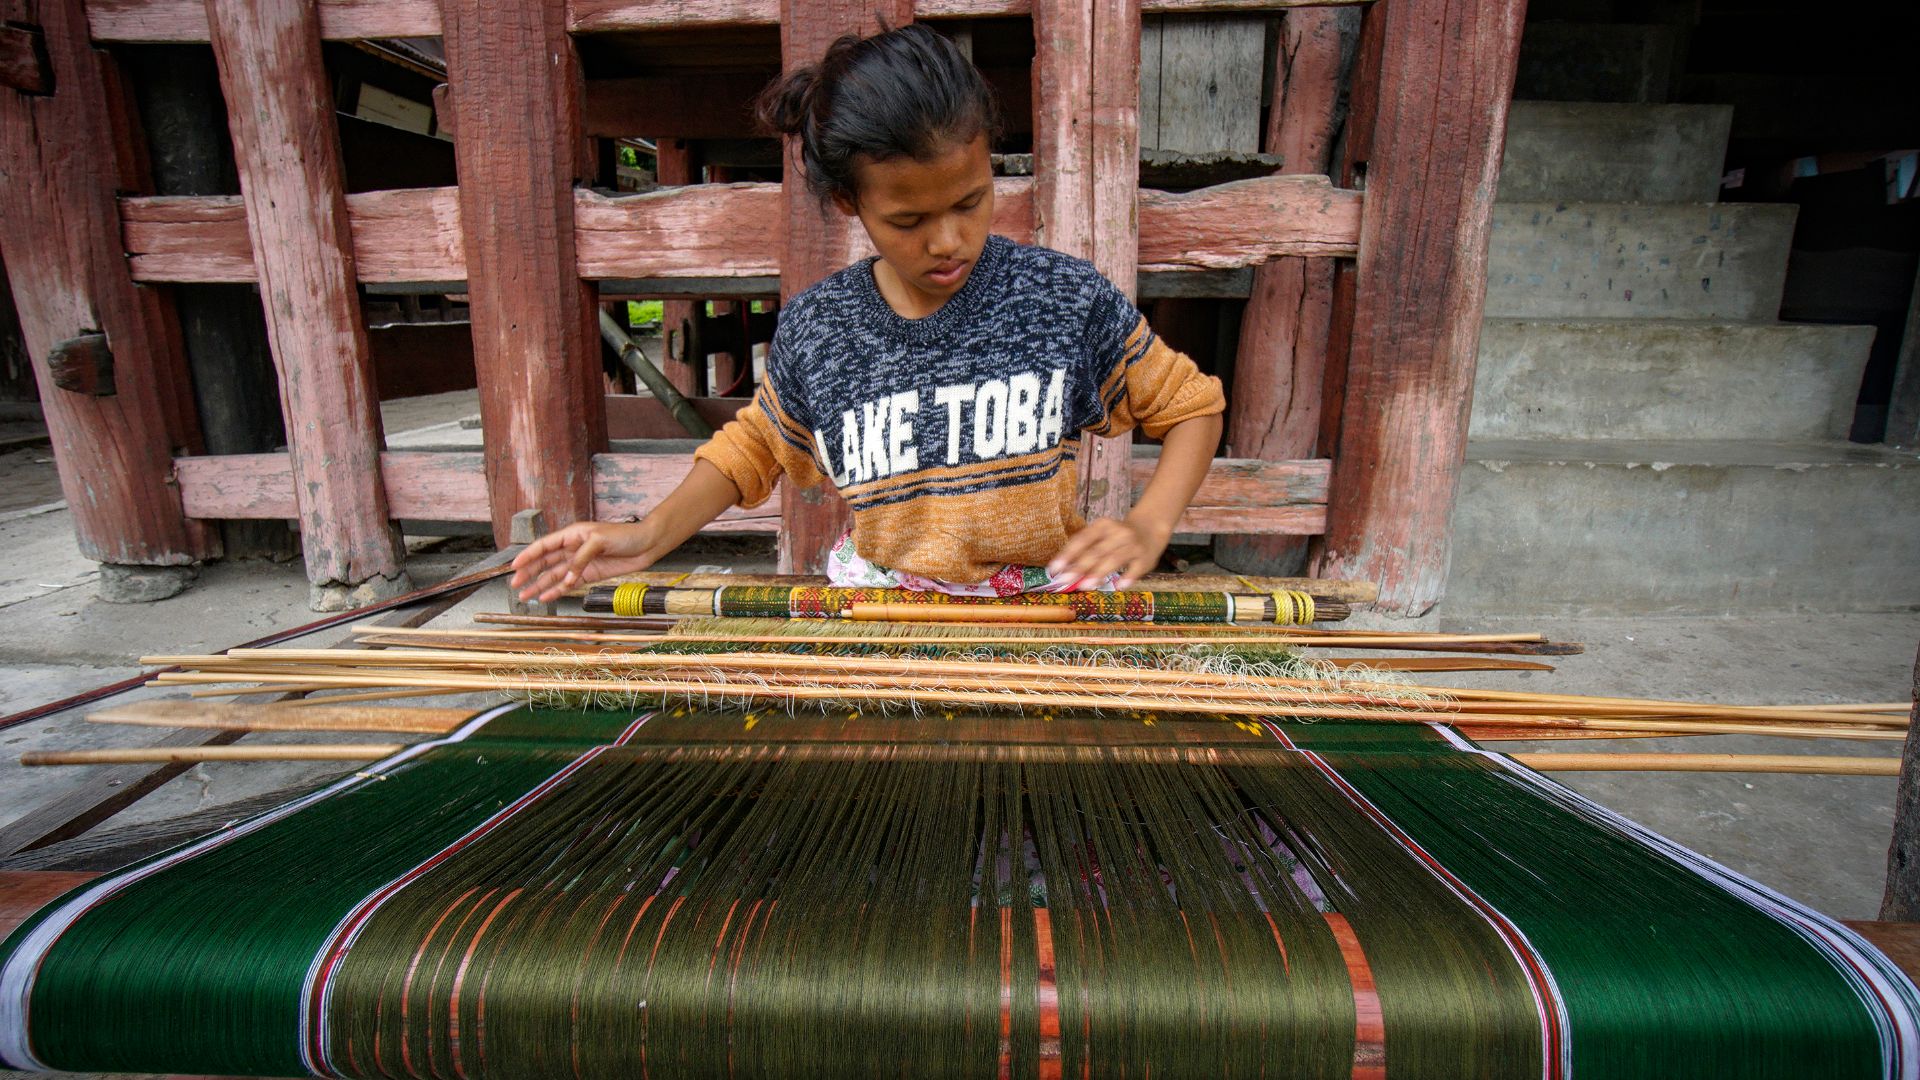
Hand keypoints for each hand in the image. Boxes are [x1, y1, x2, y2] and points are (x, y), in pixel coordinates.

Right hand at [510, 521, 659, 602]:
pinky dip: (557, 591)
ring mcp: (580, 562)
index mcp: (572, 535)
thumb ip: (581, 558)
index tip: (514, 566)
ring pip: (554, 575)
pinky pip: (569, 583)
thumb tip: (567, 577)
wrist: (646, 545)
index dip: (528, 555)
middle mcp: (572, 548)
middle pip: (545, 562)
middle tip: (515, 586)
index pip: (544, 546)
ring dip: (540, 585)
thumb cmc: (625, 535)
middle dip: (529, 574)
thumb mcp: (600, 541)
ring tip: (525, 596)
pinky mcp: (589, 574)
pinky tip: (546, 597)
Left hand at [1045, 515, 1172, 590]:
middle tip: (1065, 581)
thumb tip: (1062, 571)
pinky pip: (1135, 569)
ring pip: (1114, 559)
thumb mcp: (1102, 535)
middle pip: (1096, 551)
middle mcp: (1118, 533)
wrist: (1150, 528)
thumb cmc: (1117, 536)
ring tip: (1084, 586)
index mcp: (1103, 525)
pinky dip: (1127, 577)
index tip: (1054, 569)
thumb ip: (1085, 551)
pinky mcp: (1145, 558)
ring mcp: (1133, 545)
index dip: (1067, 554)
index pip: (1082, 539)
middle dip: (1079, 567)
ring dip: (1098, 573)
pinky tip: (1118, 587)